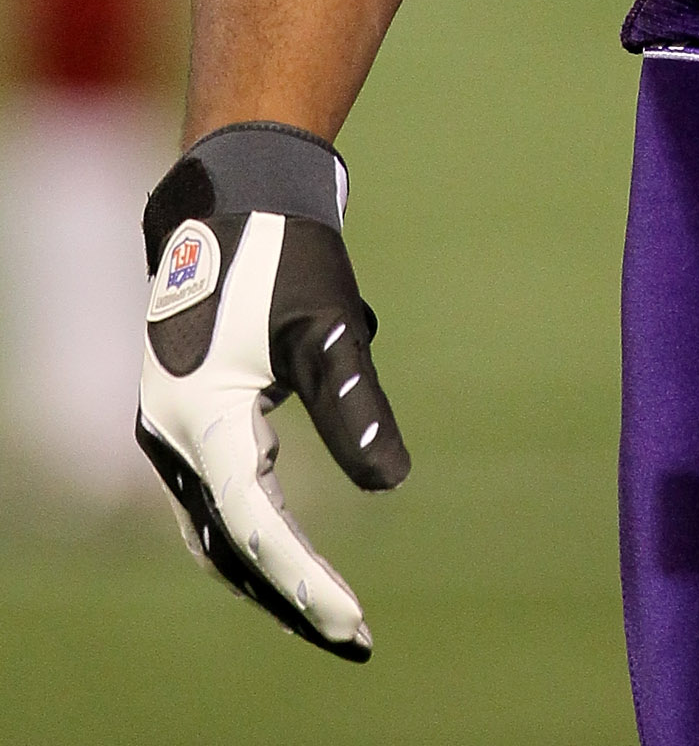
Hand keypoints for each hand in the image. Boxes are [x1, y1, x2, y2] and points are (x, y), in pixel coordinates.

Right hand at [136, 124, 408, 657]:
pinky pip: (218, 497)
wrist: (232, 194)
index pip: (258, 527)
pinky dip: (256, 532)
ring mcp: (173, 431)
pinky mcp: (187, 419)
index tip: (356, 623)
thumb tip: (394, 481)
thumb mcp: (329, 326)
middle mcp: (172, 438)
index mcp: (199, 420)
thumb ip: (354, 403)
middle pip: (229, 546)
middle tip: (352, 637)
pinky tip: (297, 553)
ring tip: (329, 613)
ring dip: (270, 573)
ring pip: (218, 529)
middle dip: (288, 596)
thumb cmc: (284, 251)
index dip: (308, 581)